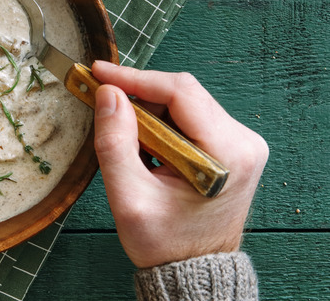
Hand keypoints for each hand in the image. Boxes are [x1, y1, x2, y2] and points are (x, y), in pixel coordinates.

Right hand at [91, 60, 267, 268]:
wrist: (191, 269)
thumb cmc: (165, 242)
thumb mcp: (129, 197)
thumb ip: (115, 144)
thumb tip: (109, 95)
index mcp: (227, 154)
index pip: (180, 92)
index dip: (135, 78)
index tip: (100, 73)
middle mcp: (243, 142)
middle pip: (183, 93)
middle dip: (139, 96)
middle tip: (103, 104)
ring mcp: (240, 143)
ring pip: (185, 102)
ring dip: (149, 111)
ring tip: (126, 139)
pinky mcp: (231, 146)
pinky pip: (190, 117)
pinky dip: (161, 122)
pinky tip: (145, 144)